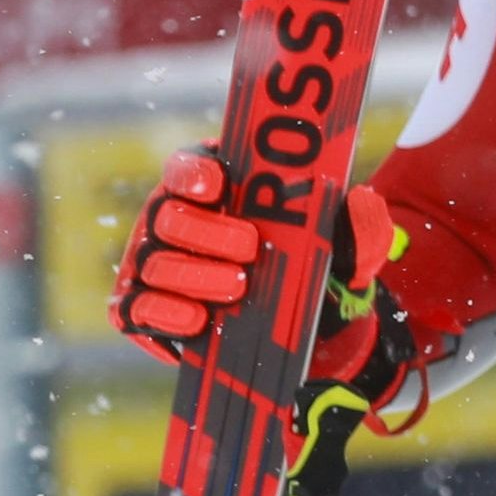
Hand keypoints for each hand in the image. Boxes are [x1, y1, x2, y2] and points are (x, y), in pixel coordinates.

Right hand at [107, 147, 397, 378]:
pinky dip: (165, 315)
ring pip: (155, 263)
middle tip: (249, 248)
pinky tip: (198, 321)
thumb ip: (359, 223)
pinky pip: (135, 310)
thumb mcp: (348, 246)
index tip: (220, 184)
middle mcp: (173, 220)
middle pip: (167, 216)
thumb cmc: (315, 267)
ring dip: (194, 276)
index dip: (195, 172)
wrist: (309, 329)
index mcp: (214, 188)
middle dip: (207, 232)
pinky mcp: (144, 309)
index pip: (187, 166)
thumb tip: (361, 199)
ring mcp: (154, 264)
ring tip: (238, 288)